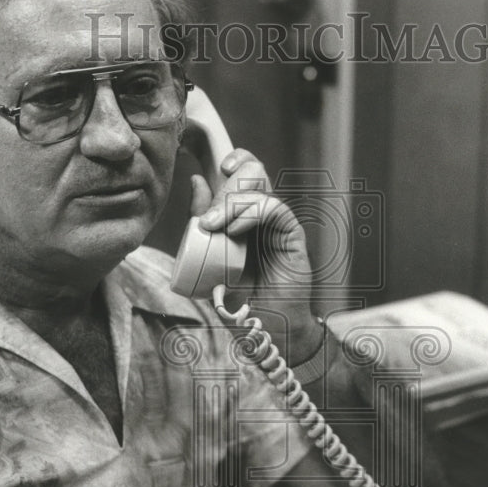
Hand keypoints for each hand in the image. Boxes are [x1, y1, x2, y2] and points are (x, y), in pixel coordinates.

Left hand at [189, 149, 322, 364]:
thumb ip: (203, 219)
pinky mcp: (291, 237)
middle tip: (210, 214)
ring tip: (213, 226)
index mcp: (244, 214)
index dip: (237, 159)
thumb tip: (196, 180)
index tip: (218, 166)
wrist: (263, 327)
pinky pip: (275, 209)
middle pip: (255, 172)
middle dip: (230, 182)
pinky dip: (251, 213)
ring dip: (232, 201)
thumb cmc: (238, 296)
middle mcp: (263, 214)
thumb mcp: (208, 254)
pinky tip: (234, 231)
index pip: (245, 173)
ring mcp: (278, 224)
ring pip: (263, 187)